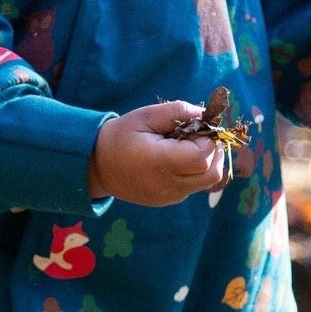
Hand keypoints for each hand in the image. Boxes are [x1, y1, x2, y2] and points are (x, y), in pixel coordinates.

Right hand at [88, 100, 230, 205]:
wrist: (97, 167)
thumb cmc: (121, 136)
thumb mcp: (145, 116)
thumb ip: (177, 111)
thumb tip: (205, 114)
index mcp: (160, 162)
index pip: (203, 156)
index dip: (207, 139)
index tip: (194, 127)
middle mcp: (168, 185)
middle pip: (212, 174)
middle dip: (213, 152)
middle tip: (196, 137)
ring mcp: (169, 196)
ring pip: (207, 182)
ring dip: (206, 163)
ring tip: (186, 148)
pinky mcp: (168, 201)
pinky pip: (193, 187)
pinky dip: (194, 172)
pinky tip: (176, 160)